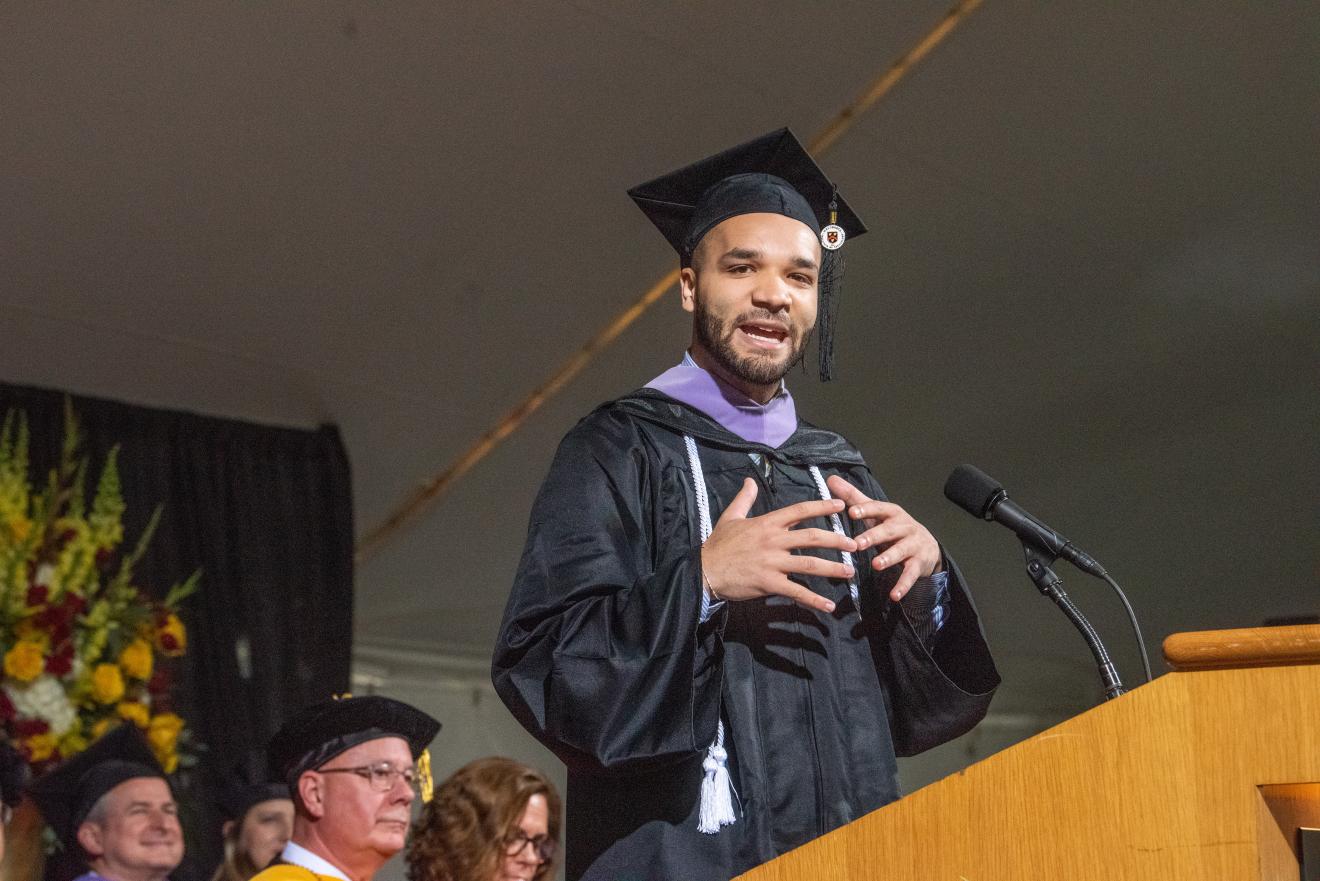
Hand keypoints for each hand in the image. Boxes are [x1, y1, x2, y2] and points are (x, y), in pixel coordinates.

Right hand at [700, 478, 856, 613]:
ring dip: (832, 569)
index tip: (841, 507)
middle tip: (854, 544)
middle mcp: (773, 540)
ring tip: (849, 572)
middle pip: (812, 537)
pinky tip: (829, 606)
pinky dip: (814, 600)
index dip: (822, 507)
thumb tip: (749, 481)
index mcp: (767, 523)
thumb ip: (744, 499)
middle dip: (837, 540)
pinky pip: (797, 592)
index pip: (800, 511)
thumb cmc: (718, 545)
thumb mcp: (730, 517)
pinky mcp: (769, 583)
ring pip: (810, 564)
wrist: (705, 571)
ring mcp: (772, 562)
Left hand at [826, 475, 942, 601]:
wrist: (926, 546)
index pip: (879, 508)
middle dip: (874, 536)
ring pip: (901, 551)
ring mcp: (913, 546)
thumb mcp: (875, 512)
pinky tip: (893, 595)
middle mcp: (905, 526)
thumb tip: (830, 478)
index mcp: (891, 512)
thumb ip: (853, 498)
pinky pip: (910, 575)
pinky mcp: (918, 564)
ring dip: (889, 558)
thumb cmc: (892, 527)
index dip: (866, 510)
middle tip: (857, 543)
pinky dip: (903, 585)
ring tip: (875, 565)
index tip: (851, 512)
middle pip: (889, 530)